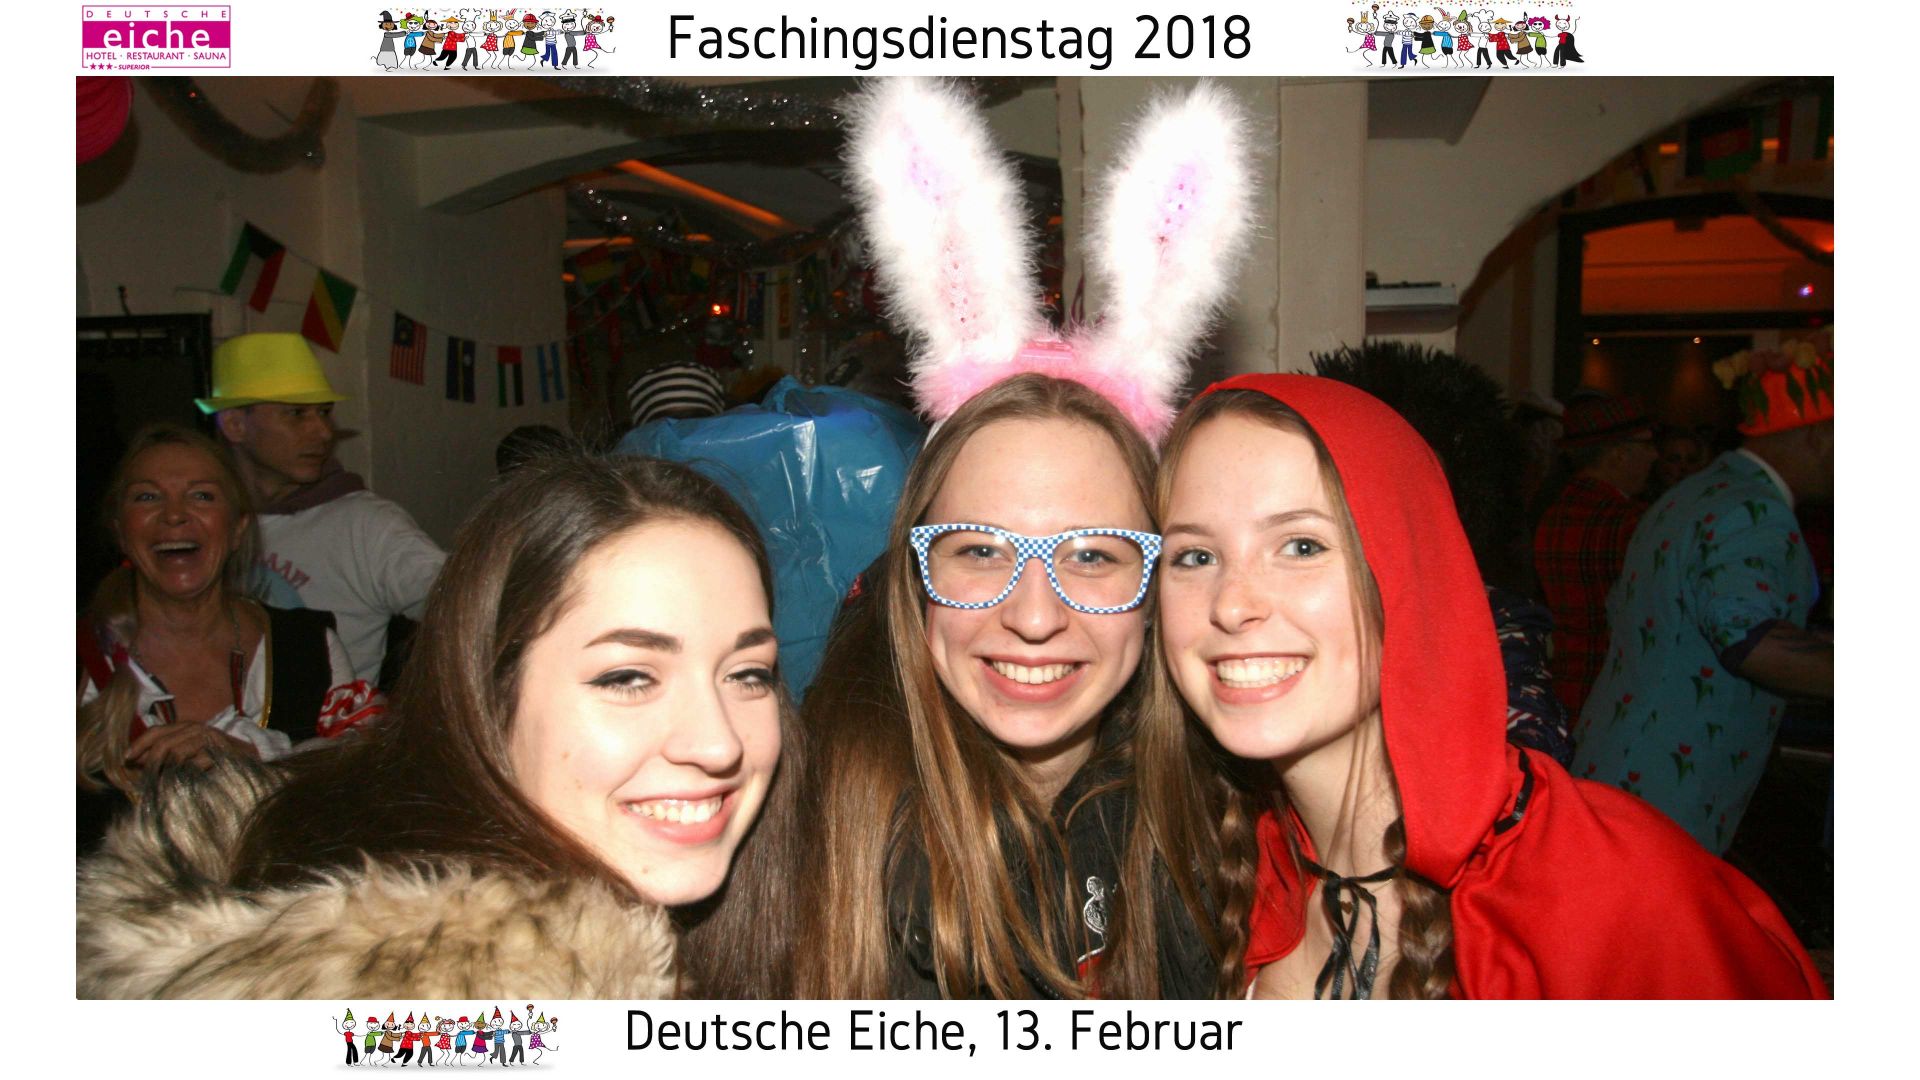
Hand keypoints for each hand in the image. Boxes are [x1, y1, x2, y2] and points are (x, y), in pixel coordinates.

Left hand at [127, 723, 259, 770]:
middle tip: (143, 777)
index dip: (139, 745)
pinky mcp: (217, 748)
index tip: (126, 759)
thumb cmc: (218, 757)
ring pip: (175, 751)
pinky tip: (179, 781)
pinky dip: (184, 771)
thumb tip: (138, 763)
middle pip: (162, 742)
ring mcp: (207, 737)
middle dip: (149, 761)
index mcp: (186, 726)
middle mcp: (195, 728)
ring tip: (158, 782)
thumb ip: (168, 754)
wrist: (251, 758)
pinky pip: (194, 761)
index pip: (156, 731)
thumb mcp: (190, 752)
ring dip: (164, 768)